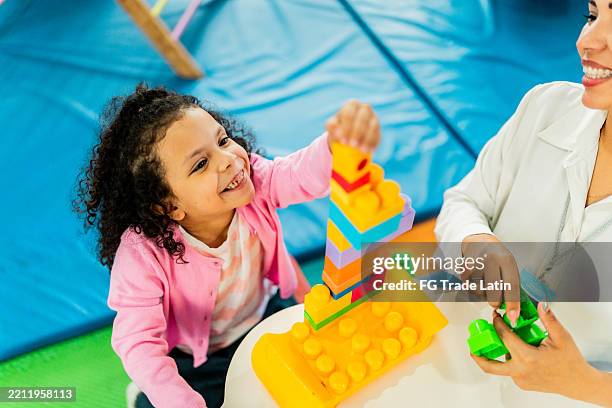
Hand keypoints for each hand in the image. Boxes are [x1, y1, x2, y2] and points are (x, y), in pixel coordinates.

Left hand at [326, 100, 380, 152]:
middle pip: (363, 118)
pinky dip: (373, 144)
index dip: (346, 128)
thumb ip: (332, 126)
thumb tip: (337, 131)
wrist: (347, 136)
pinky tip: (368, 151)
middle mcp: (365, 108)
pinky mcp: (378, 129)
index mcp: (352, 105)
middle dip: (357, 133)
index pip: (349, 114)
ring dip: (367, 139)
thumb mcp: (332, 127)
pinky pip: (378, 135)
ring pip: (373, 126)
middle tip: (352, 146)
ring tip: (360, 150)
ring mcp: (374, 118)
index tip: (343, 141)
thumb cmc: (338, 128)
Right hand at [462, 233, 520, 324]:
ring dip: (482, 293)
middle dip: (495, 301)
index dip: (513, 304)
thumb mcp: (508, 265)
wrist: (477, 239)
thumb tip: (512, 308)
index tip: (513, 317)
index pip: (512, 286)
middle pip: (494, 290)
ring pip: (480, 290)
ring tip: (484, 284)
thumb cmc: (496, 255)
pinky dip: (472, 287)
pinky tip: (475, 279)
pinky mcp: (465, 265)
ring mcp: (477, 262)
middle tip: (495, 302)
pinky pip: (469, 286)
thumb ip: (510, 283)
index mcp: (507, 260)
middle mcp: (492, 259)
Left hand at [472, 304, 610, 404]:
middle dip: (478, 354)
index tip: (495, 316)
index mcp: (527, 358)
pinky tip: (517, 350)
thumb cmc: (571, 362)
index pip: (504, 337)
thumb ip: (549, 320)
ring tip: (500, 341)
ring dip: (498, 354)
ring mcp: (520, 380)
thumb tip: (540, 304)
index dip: (497, 324)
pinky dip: (510, 360)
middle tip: (473, 343)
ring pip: (501, 366)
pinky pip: (510, 371)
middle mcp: (521, 371)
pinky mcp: (522, 384)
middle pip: (490, 364)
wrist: (578, 383)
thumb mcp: (562, 337)